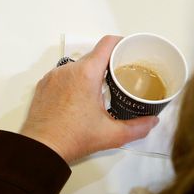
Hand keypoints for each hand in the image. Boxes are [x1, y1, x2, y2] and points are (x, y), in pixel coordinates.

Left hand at [19, 36, 158, 162]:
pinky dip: (74, 82)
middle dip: (108, 64)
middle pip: (94, 56)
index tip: (130, 51)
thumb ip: (137, 127)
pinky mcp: (44, 85)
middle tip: (120, 77)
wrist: (40, 149)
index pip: (107, 43)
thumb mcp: (111, 135)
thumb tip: (153, 121)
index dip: (122, 43)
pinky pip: (63, 76)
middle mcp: (68, 69)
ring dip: (90, 74)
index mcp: (87, 74)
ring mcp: (53, 76)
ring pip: (78, 66)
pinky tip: (80, 98)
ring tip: (101, 90)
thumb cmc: (72, 138)